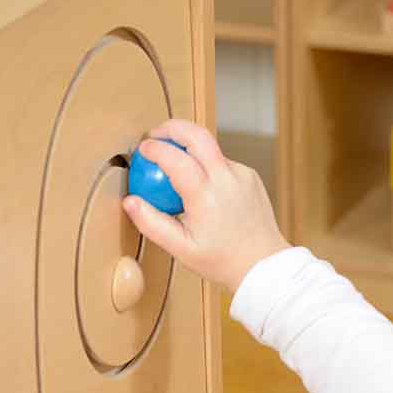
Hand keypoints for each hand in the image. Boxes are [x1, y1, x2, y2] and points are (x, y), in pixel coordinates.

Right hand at [122, 119, 289, 293]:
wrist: (262, 265)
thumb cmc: (221, 260)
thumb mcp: (181, 248)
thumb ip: (152, 223)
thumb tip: (130, 201)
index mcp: (206, 196)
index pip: (175, 158)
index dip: (155, 148)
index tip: (142, 149)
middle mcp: (226, 179)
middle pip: (197, 134)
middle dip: (172, 127)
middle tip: (156, 135)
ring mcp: (241, 174)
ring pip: (211, 148)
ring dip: (191, 150)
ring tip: (177, 168)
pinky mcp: (250, 176)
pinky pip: (223, 163)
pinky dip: (208, 167)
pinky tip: (203, 188)